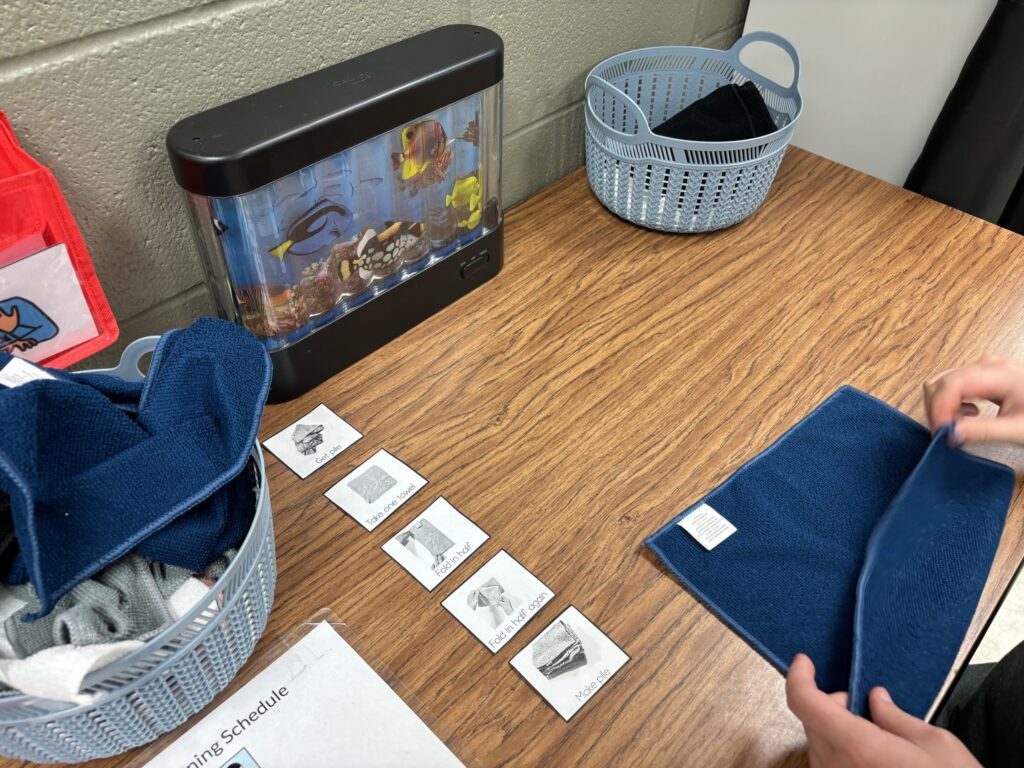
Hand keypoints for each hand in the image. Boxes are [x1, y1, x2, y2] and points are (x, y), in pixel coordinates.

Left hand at [786, 654, 979, 767]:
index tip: (804, 662)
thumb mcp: (935, 744)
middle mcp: (836, 767)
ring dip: (836, 731)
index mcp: (857, 745)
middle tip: (863, 705)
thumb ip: (896, 717)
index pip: (804, 702)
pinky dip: (841, 753)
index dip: (799, 677)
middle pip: (813, 722)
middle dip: (831, 705)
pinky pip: (828, 765)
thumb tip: (876, 699)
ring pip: (819, 744)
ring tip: (874, 737)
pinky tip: (871, 757)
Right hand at [923, 356, 1023, 444]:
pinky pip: (952, 385)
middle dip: (938, 410)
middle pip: (941, 382)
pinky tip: (968, 416)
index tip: (941, 432)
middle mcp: (987, 366)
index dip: (939, 409)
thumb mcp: (1019, 430)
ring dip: (942, 407)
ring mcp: (984, 369)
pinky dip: (950, 403)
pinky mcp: (983, 377)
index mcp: (998, 374)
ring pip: (942, 383)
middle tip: (948, 434)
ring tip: (959, 426)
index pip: (951, 385)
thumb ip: (984, 432)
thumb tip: (950, 434)